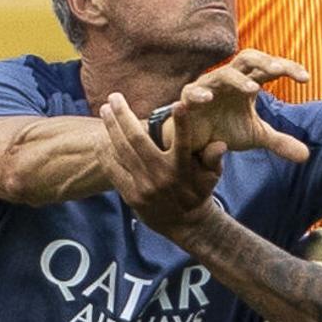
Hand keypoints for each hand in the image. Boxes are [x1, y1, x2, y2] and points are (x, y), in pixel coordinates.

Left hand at [97, 92, 226, 235]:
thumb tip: (220, 144)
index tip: (178, 104)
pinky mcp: (132, 195)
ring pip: (122, 151)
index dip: (182, 123)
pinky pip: (114, 170)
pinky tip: (101, 138)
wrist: (185, 224)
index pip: (183, 142)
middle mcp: (162, 176)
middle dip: (124, 115)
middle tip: (114, 97)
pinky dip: (105, 153)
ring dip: (111, 128)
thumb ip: (214, 158)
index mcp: (183, 169)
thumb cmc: (199, 192)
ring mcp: (144, 186)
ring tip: (105, 110)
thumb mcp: (212, 176)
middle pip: (137, 140)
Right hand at [175, 49, 310, 162]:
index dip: (288, 69)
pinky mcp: (188, 99)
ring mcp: (209, 86)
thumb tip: (306, 156)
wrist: (196, 144)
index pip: (269, 69)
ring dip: (238, 80)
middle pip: (247, 58)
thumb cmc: (226, 130)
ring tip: (253, 89)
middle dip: (263, 60)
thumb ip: (280, 142)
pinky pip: (191, 92)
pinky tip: (208, 99)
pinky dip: (198, 94)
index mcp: (248, 83)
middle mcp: (230, 79)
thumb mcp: (256, 136)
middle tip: (278, 69)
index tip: (306, 79)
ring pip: (223, 74)